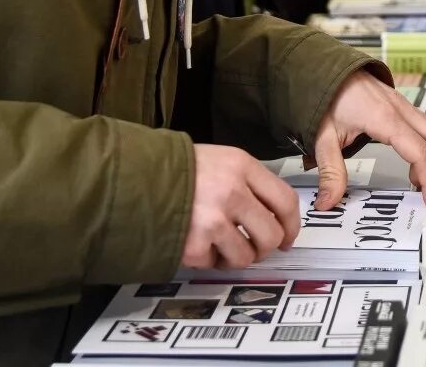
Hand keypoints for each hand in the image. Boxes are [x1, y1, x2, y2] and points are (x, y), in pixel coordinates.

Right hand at [181, 144, 300, 269]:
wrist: (134, 177)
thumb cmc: (180, 170)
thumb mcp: (221, 161)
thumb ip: (249, 183)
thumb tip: (276, 218)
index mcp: (242, 166)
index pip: (285, 200)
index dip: (292, 226)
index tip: (288, 239)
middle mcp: (232, 192)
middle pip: (271, 235)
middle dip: (265, 248)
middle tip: (253, 248)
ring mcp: (213, 220)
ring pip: (245, 257)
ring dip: (235, 257)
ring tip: (219, 245)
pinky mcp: (193, 244)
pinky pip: (213, 264)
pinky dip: (206, 259)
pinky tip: (195, 242)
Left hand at [307, 70, 425, 211]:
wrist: (329, 68)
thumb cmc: (328, 97)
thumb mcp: (323, 136)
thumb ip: (329, 171)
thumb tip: (327, 203)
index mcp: (385, 119)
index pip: (421, 153)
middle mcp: (403, 111)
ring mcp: (407, 108)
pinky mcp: (405, 109)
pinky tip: (419, 173)